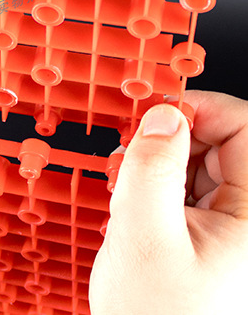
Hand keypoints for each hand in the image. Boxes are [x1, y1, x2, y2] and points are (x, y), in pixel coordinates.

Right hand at [89, 90, 247, 314]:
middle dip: (172, 142)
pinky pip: (191, 199)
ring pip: (203, 170)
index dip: (201, 111)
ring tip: (126, 193)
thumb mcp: (143, 236)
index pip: (245, 129)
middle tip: (131, 160)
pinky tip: (134, 214)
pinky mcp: (214, 251)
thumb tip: (163, 115)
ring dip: (161, 169)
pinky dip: (160, 195)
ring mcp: (235, 240)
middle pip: (222, 146)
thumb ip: (152, 167)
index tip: (157, 114)